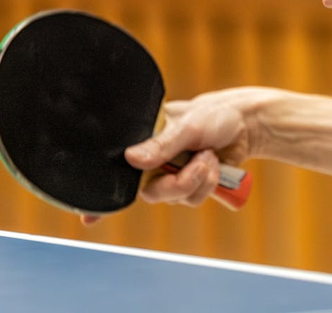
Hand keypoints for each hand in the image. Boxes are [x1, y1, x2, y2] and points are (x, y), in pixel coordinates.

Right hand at [81, 88, 260, 224]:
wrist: (243, 125)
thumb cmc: (211, 116)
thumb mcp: (188, 125)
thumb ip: (162, 144)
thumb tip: (131, 159)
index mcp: (143, 142)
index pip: (117, 169)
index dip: (103, 194)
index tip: (87, 216)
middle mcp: (153, 162)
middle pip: (152, 192)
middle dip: (179, 183)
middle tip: (198, 163)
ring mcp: (172, 175)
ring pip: (176, 197)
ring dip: (199, 179)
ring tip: (209, 155)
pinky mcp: (191, 185)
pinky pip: (193, 198)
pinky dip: (208, 184)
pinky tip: (215, 164)